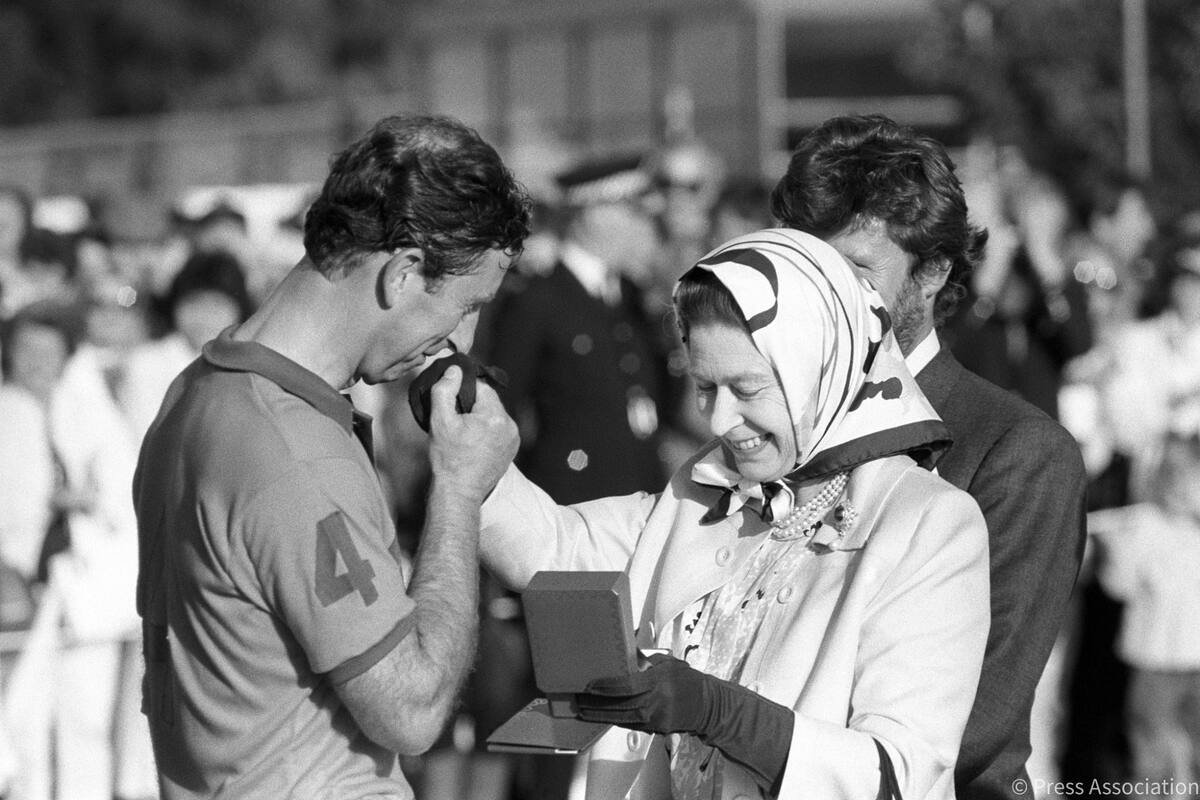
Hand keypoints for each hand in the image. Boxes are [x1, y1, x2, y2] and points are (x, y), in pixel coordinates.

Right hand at [427, 365, 518, 502]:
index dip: (464, 391)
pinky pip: (498, 431)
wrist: (459, 492)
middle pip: (489, 402)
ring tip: (463, 434)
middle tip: (455, 420)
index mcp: (495, 416)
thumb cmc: (448, 458)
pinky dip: (487, 432)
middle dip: (472, 406)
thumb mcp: (440, 420)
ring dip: (480, 419)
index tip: (452, 403)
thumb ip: (445, 390)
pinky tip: (472, 443)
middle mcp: (510, 426)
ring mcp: (513, 439)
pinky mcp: (511, 450)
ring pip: (494, 416)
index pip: (482, 387)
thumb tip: (454, 370)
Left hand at [576, 653, 794, 791]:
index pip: (626, 686)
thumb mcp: (667, 663)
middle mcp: (656, 702)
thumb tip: (622, 653)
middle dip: (596, 705)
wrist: (708, 705)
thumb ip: (644, 660)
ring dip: (600, 715)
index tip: (589, 686)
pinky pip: (630, 724)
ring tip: (582, 710)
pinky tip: (600, 716)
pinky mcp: (656, 729)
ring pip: (622, 718)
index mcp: (658, 682)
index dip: (605, 687)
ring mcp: (656, 718)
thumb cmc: (687, 680)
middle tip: (577, 700)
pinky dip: (614, 720)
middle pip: (619, 706)